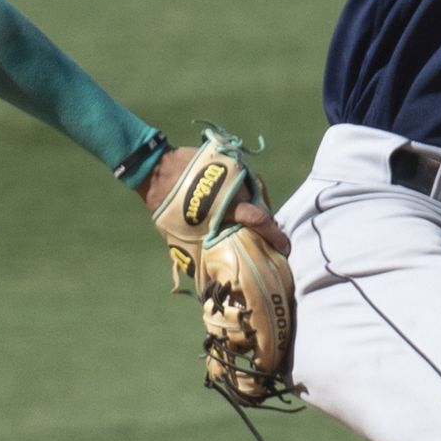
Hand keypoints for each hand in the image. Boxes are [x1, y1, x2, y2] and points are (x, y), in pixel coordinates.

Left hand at [140, 144, 290, 256]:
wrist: (155, 167)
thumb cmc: (165, 205)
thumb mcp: (179, 234)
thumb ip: (196, 252)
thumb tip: (203, 278)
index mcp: (227, 205)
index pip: (260, 220)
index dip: (275, 237)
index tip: (284, 249)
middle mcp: (236, 186)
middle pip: (261, 207)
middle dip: (266, 224)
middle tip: (266, 239)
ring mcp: (235, 171)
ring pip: (256, 193)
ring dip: (256, 208)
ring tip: (252, 223)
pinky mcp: (230, 163)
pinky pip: (245, 181)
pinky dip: (246, 194)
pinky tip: (240, 204)